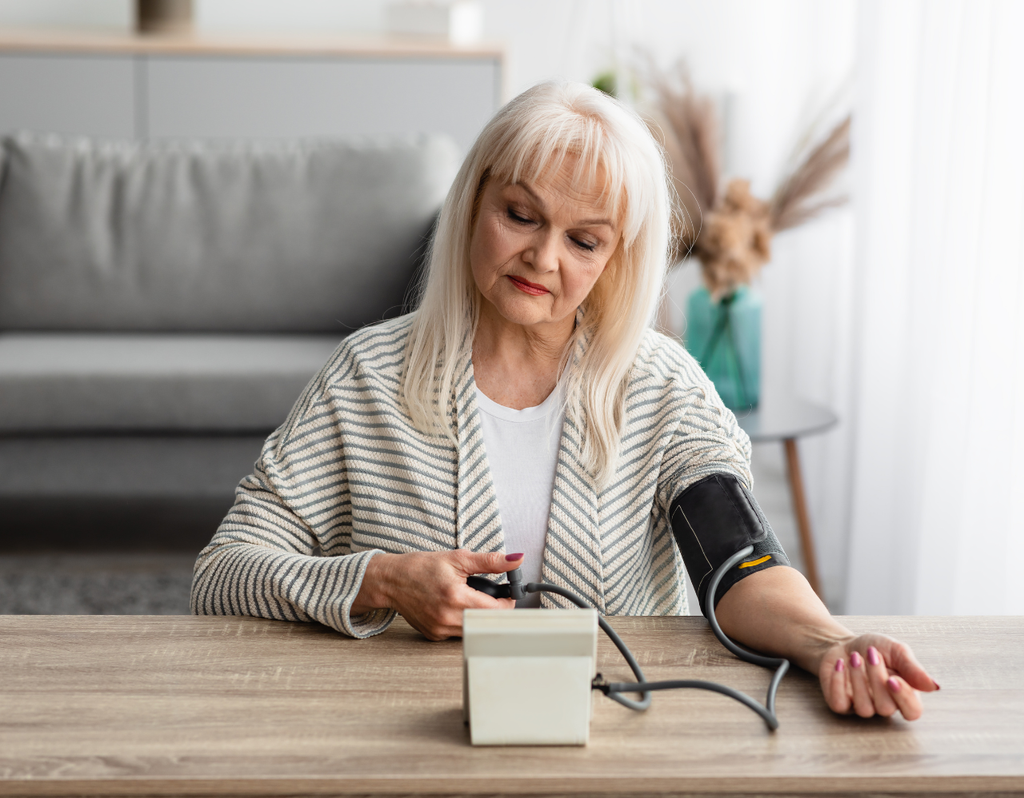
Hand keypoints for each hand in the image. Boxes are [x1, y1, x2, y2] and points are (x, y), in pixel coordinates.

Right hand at [352, 549, 521, 639]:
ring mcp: (440, 630)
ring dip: (479, 617)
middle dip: (494, 609)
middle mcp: (448, 618)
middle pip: (487, 622)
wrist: (392, 580)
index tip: (508, 593)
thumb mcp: (458, 559)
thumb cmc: (421, 567)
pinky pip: (459, 634)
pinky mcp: (434, 636)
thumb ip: (490, 561)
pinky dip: (464, 622)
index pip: (496, 610)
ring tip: (472, 599)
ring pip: (474, 630)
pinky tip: (456, 608)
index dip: (508, 601)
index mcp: (456, 597)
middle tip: (492, 596)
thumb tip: (516, 560)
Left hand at [818, 633, 938, 719]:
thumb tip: (935, 686)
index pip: (913, 712)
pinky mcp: (840, 704)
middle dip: (876, 678)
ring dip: (857, 679)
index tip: (892, 678)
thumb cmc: (874, 648)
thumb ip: (914, 668)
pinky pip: (839, 705)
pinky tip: (840, 664)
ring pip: (864, 708)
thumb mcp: (896, 651)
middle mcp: (884, 705)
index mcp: (903, 695)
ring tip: (854, 657)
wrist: (844, 643)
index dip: (904, 699)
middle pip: (886, 708)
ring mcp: (861, 707)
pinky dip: (838, 683)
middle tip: (872, 654)